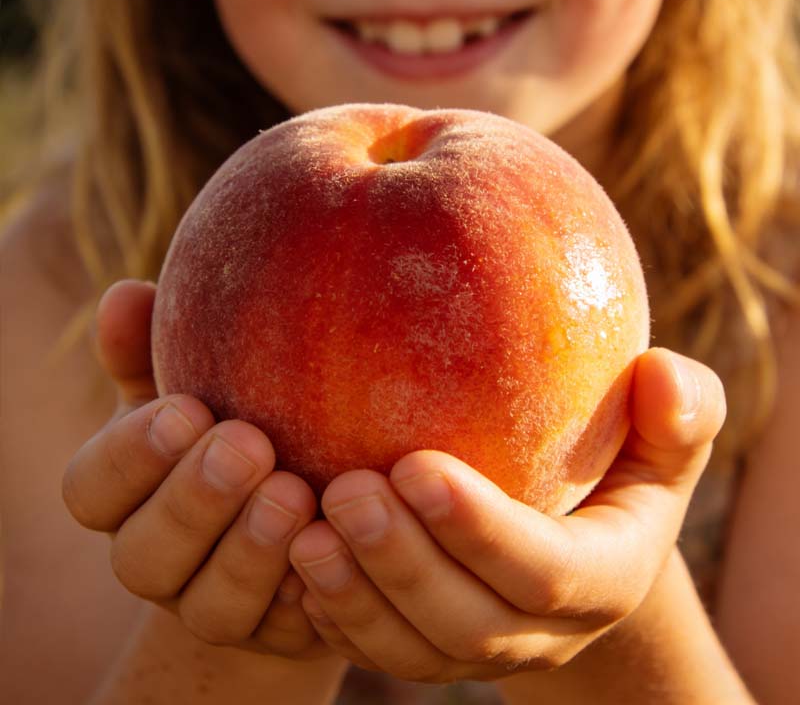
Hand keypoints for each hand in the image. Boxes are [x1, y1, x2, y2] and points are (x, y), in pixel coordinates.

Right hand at [62, 279, 327, 659]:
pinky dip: (307, 592)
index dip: (131, 454)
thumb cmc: (244, 427)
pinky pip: (281, 629)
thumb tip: (126, 293)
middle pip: (143, 554)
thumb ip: (159, 350)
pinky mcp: (272, 632)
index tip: (188, 407)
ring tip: (298, 494)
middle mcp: (156, 558)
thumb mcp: (204, 387)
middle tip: (249, 445)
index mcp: (127, 498)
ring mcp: (211, 605)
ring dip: (249, 550)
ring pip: (208, 604)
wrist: (298, 512)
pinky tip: (340, 544)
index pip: (93, 488)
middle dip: (193, 500)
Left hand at [287, 348, 725, 681]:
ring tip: (304, 535)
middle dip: (403, 563)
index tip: (415, 466)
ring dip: (357, 599)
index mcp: (604, 576)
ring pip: (415, 650)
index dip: (481, 530)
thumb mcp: (664, 434)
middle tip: (346, 491)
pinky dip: (335, 618)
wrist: (580, 533)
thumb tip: (659, 376)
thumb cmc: (622, 462)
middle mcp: (541, 630)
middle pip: (469, 623)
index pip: (544, 570)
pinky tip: (296, 565)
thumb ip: (681, 408)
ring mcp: (481, 645)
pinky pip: (380, 649)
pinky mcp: (431, 644)